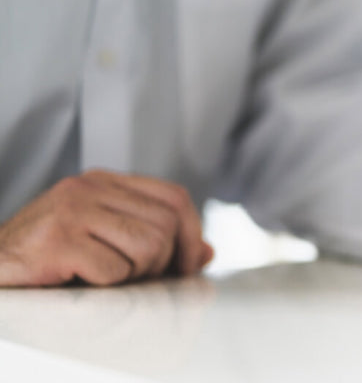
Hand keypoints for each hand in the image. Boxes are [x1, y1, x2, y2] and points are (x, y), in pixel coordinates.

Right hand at [0, 170, 213, 286]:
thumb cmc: (45, 260)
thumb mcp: (104, 241)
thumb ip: (153, 241)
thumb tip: (207, 253)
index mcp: (103, 182)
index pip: (174, 196)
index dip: (192, 233)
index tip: (189, 264)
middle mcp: (89, 188)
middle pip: (167, 223)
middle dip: (164, 261)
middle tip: (141, 279)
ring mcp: (72, 211)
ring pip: (148, 245)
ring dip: (135, 274)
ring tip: (106, 278)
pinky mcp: (59, 240)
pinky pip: (115, 270)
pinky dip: (107, 286)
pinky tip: (81, 282)